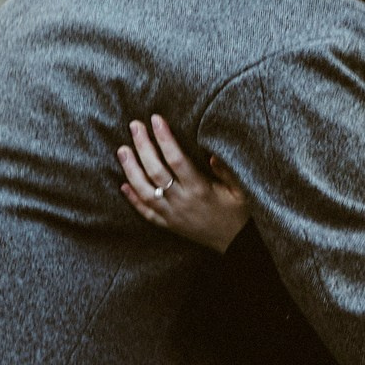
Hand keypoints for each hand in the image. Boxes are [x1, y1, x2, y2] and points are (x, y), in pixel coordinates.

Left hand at [116, 112, 248, 253]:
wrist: (237, 244)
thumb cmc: (240, 213)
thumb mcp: (242, 190)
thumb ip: (227, 171)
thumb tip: (211, 153)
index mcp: (200, 189)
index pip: (177, 159)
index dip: (165, 138)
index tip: (156, 119)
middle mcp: (182, 201)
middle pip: (156, 171)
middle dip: (143, 146)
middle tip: (134, 125)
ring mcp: (173, 215)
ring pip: (145, 191)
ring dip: (131, 170)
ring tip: (122, 150)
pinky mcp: (169, 225)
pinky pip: (147, 213)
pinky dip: (133, 199)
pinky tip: (123, 185)